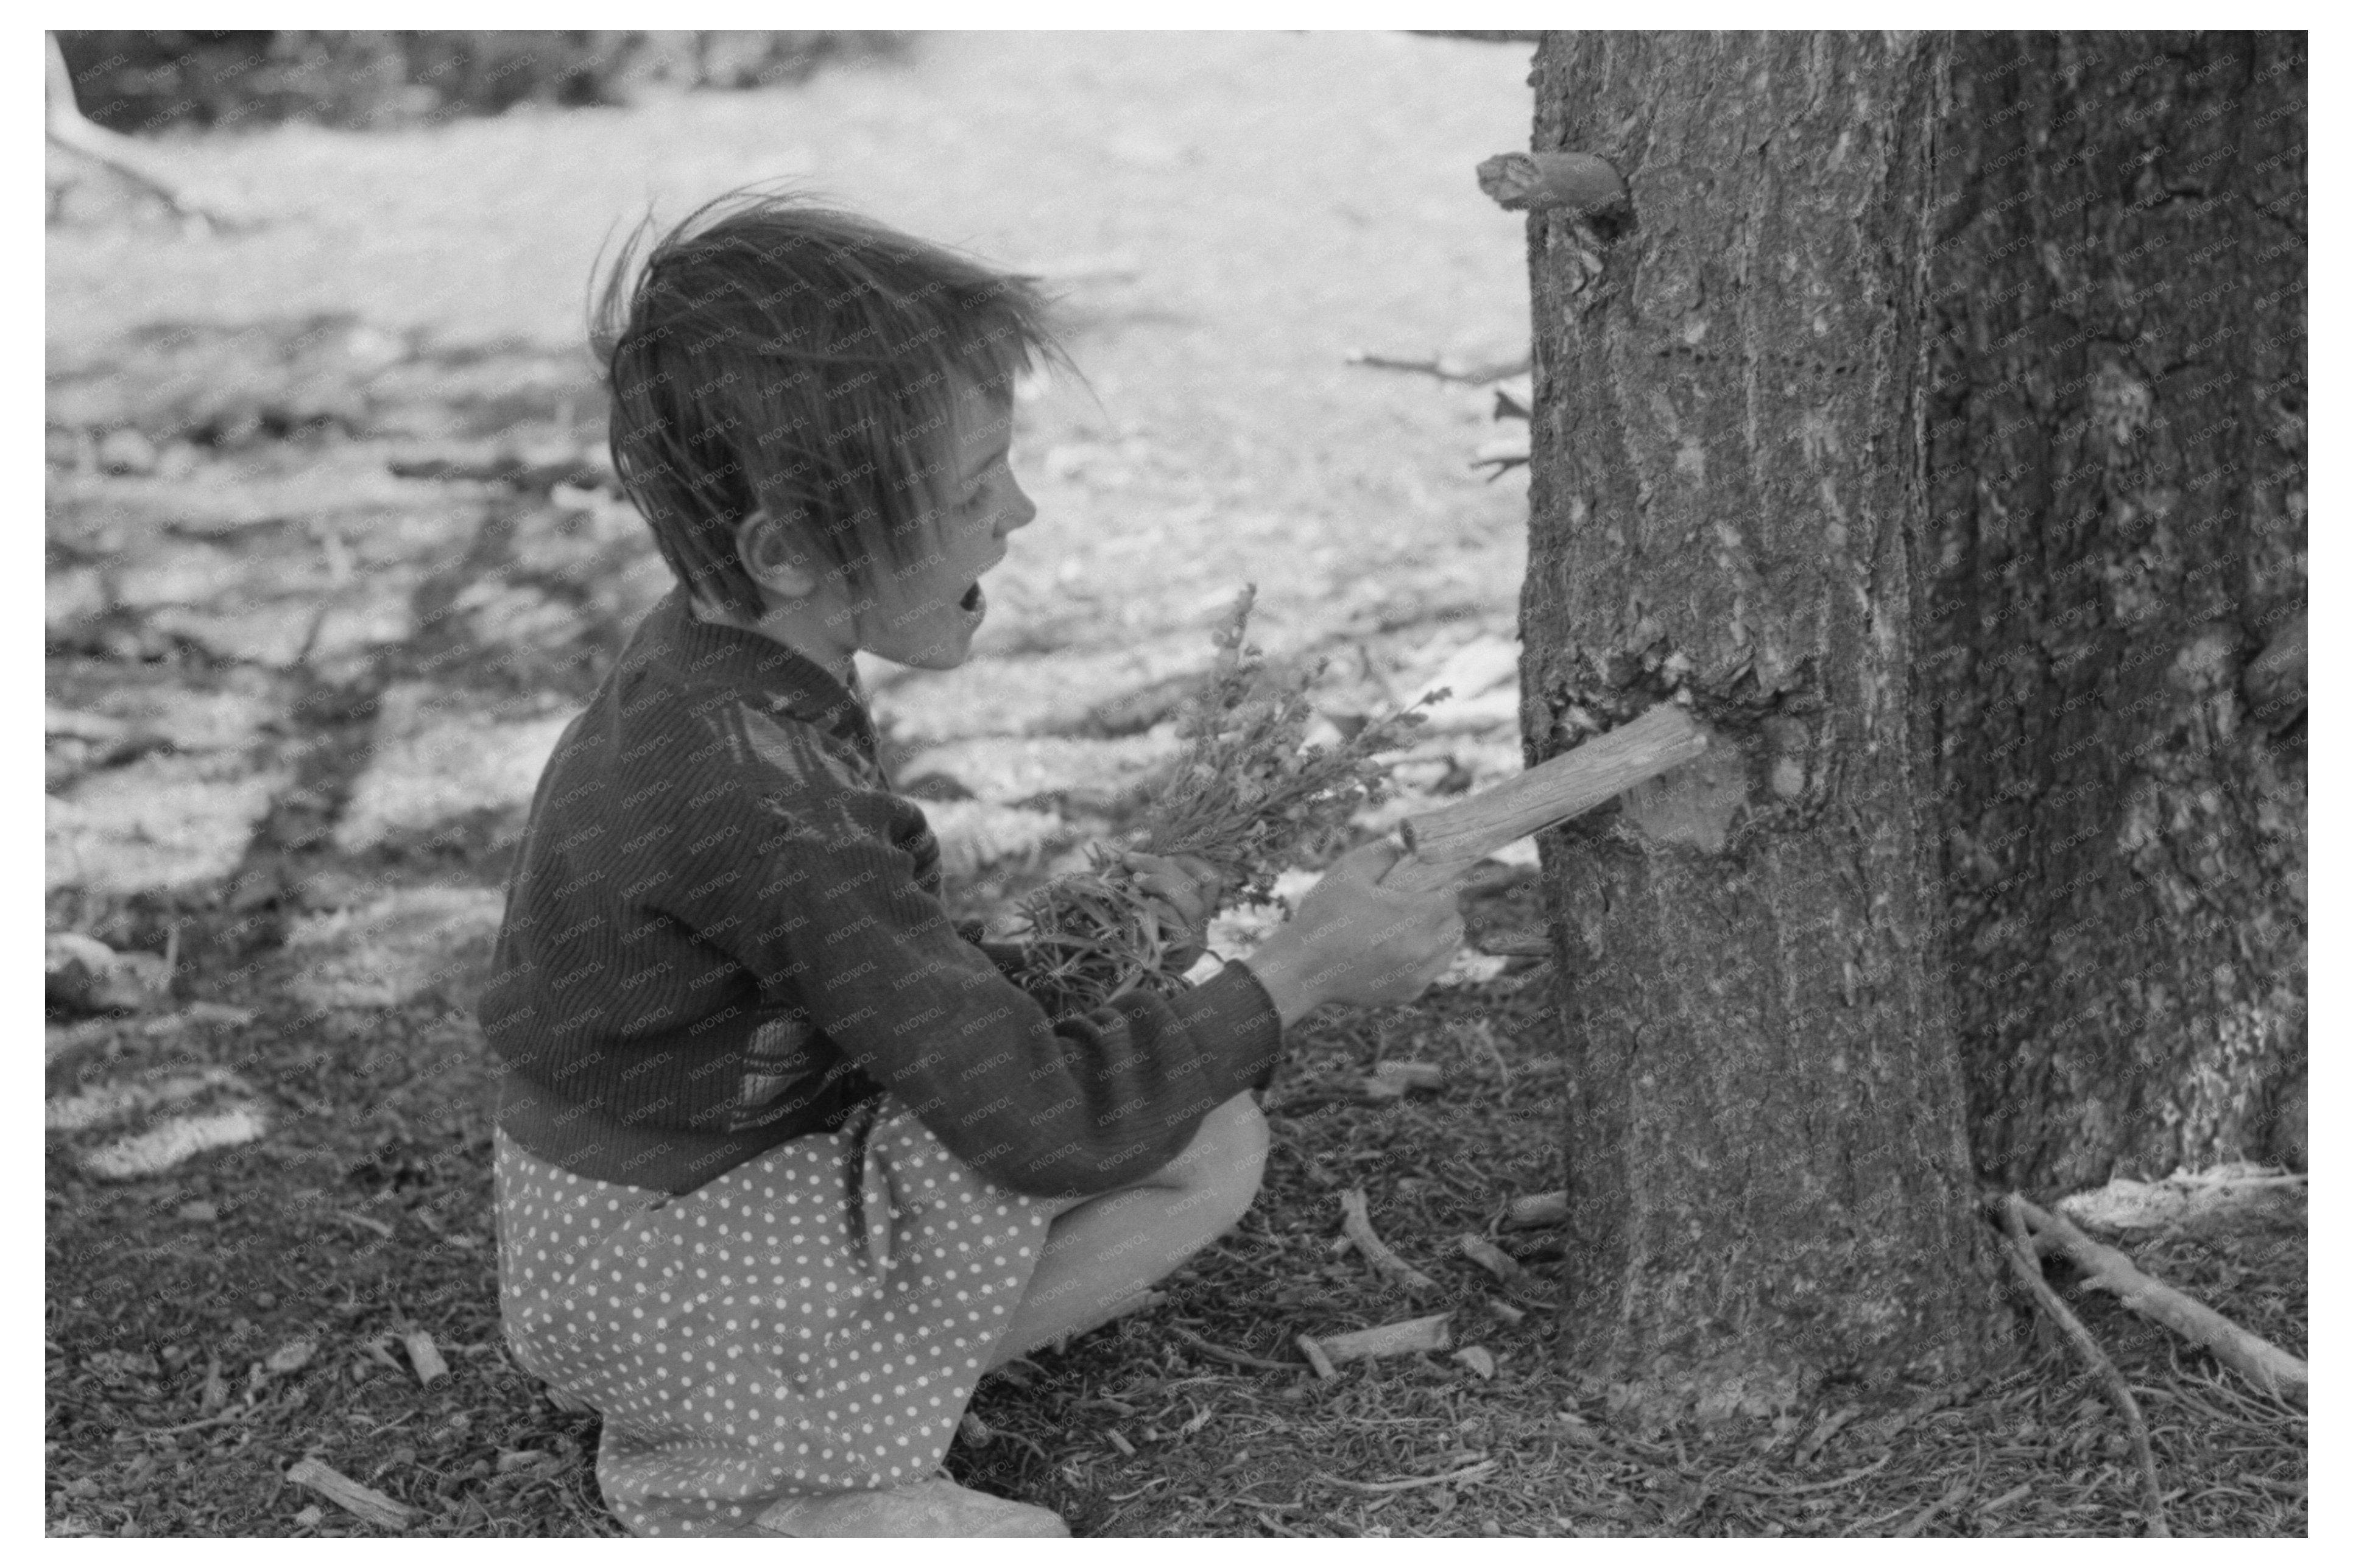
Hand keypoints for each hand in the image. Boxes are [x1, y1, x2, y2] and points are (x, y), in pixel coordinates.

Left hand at [1119, 850, 1224, 973]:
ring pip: (1193, 905)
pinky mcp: (1181, 954)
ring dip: (1162, 885)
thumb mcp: (1138, 892)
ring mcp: (1194, 939)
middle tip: (1129, 859)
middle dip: (1161, 866)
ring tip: (1135, 880)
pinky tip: (1142, 903)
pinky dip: (1160, 910)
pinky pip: (1177, 927)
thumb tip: (1141, 839)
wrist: (1120, 971)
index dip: (1190, 860)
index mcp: (1196, 907)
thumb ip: (1142, 867)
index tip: (1163, 854)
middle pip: (1198, 887)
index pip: (1212, 878)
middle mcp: (1202, 923)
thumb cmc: (1129, 928)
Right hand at [1247, 839, 1464, 1016]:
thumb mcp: (1348, 870)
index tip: (1429, 879)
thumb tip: (1404, 850)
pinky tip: (1401, 950)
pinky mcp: (1407, 994)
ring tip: (1414, 926)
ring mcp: (1417, 976)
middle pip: (1457, 924)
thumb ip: (1382, 852)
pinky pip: (1431, 972)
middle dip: (1444, 909)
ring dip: (1439, 935)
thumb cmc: (1323, 917)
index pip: (1451, 895)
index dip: (1441, 883)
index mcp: (1414, 916)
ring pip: (1449, 950)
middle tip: (1421, 902)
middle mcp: (1423, 950)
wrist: (1301, 970)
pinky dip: (1424, 959)